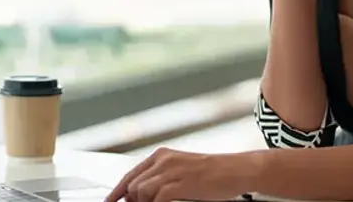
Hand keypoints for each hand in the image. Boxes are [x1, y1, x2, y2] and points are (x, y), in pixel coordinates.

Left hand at [104, 148, 258, 201]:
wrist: (235, 170)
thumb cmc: (213, 172)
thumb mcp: (182, 169)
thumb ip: (161, 178)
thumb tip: (140, 193)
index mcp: (162, 156)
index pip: (130, 175)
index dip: (117, 192)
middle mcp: (163, 161)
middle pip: (132, 185)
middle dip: (131, 201)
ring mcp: (171, 172)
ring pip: (140, 192)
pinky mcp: (180, 184)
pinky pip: (156, 200)